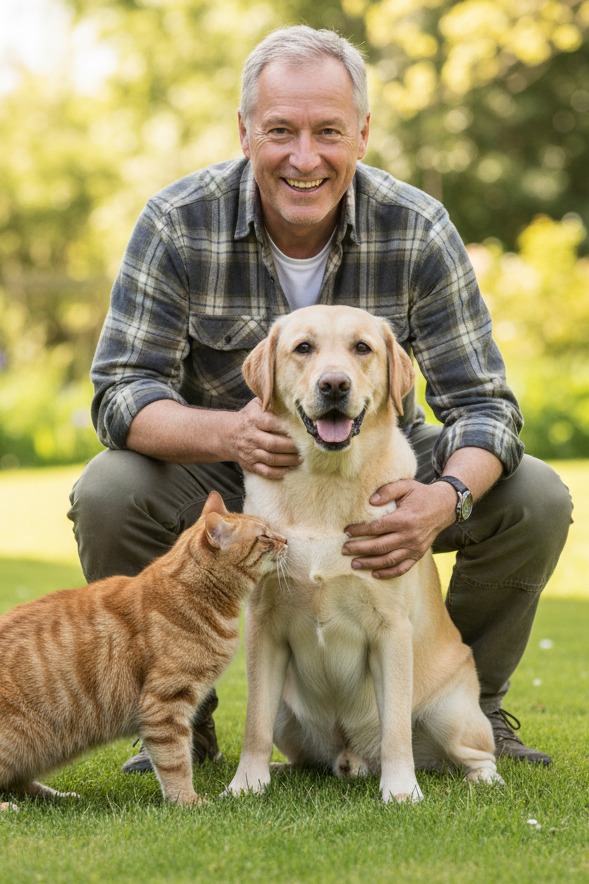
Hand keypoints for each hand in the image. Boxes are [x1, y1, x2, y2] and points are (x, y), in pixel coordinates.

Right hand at [231, 398, 300, 478]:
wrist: (228, 434)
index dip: (287, 427)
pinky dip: (279, 472)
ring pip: (271, 459)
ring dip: (289, 460)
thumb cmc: (249, 417)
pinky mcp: (250, 465)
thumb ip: (271, 401)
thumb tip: (291, 398)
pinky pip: (266, 471)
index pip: (272, 423)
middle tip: (306, 447)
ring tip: (302, 458)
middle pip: (273, 444)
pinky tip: (290, 469)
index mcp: (254, 419)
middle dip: (292, 447)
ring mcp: (250, 452)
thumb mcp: (256, 405)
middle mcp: (251, 436)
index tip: (302, 429)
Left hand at [342, 479, 456, 577]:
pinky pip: (402, 568)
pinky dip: (388, 573)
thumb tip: (370, 501)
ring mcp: (415, 548)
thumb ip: (388, 490)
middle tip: (344, 549)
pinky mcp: (418, 554)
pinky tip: (374, 574)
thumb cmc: (421, 494)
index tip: (347, 531)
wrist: (445, 506)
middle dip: (360, 549)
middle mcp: (410, 536)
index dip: (360, 530)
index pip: (377, 527)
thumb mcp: (406, 485)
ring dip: (370, 563)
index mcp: (404, 519)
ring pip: (389, 560)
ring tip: (354, 564)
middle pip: (380, 546)